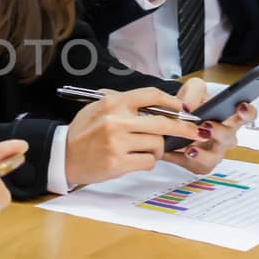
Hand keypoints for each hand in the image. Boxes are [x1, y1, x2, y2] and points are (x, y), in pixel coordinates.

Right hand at [62, 86, 200, 186]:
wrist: (62, 155)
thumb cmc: (82, 132)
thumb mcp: (98, 108)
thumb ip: (123, 104)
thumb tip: (156, 104)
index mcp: (113, 103)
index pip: (151, 95)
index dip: (172, 102)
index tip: (183, 109)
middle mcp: (117, 120)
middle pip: (163, 122)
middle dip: (184, 128)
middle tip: (196, 132)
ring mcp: (117, 142)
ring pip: (156, 144)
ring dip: (156, 149)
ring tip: (143, 149)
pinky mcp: (118, 162)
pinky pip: (148, 161)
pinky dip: (147, 161)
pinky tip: (135, 160)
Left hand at [158, 77, 258, 175]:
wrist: (171, 124)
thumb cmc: (189, 109)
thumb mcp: (190, 93)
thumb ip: (193, 91)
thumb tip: (189, 105)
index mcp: (228, 118)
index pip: (247, 115)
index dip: (247, 112)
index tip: (241, 107)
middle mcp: (225, 137)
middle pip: (230, 138)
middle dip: (219, 132)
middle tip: (206, 126)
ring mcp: (215, 153)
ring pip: (214, 157)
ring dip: (202, 154)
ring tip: (190, 149)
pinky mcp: (202, 165)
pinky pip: (195, 165)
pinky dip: (182, 159)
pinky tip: (174, 153)